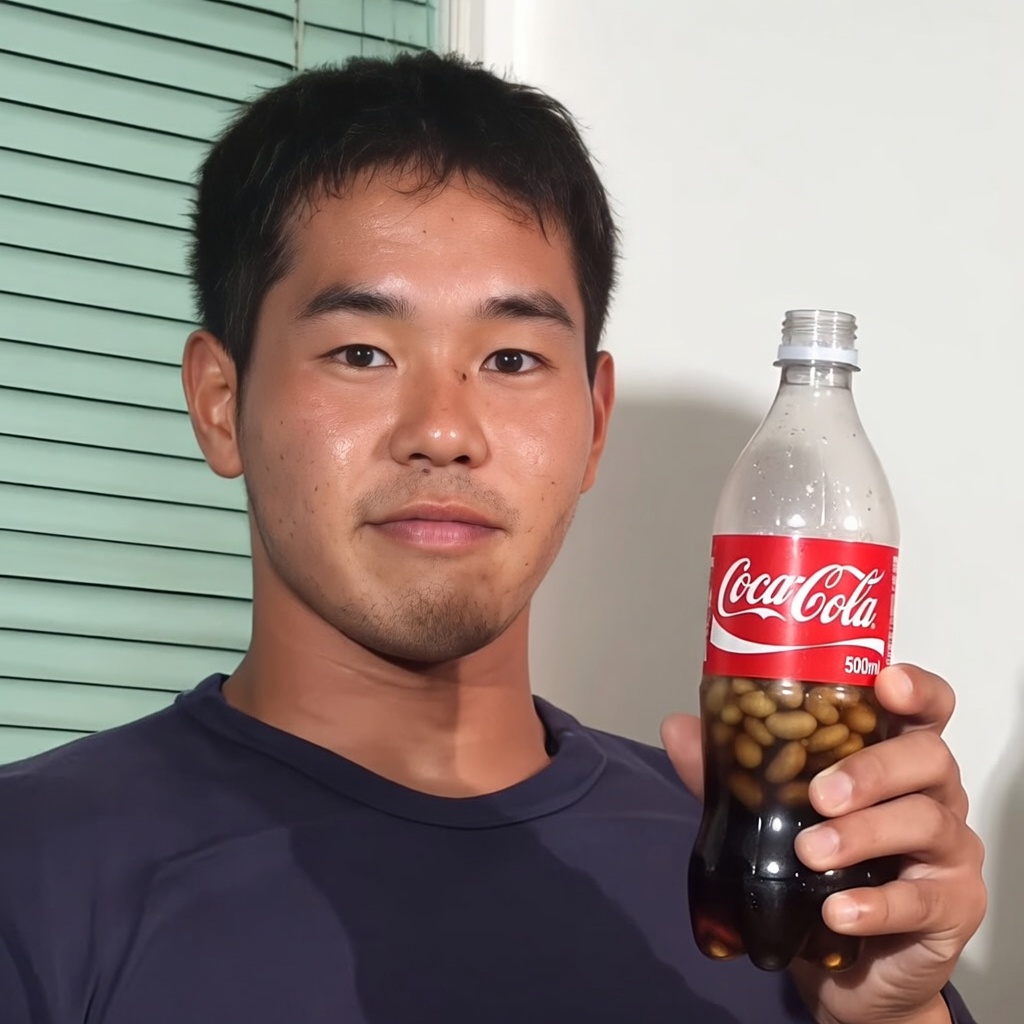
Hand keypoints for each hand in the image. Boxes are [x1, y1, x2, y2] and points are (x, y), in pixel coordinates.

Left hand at [662, 664, 986, 1023]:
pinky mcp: (955, 907)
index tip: (885, 683)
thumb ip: (729, 771)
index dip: (914, 688)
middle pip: (929, 757)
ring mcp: (950, 850)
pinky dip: (875, 904)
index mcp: (895, 756)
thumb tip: (677, 728)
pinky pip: (922, 900)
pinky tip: (837, 911)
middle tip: (819, 794)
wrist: (853, 966)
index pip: (924, 708)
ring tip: (809, 852)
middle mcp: (933, 793)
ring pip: (926, 821)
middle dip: (873, 769)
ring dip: (863, 834)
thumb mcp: (768, 812)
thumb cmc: (821, 867)